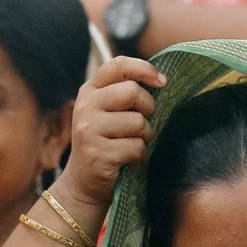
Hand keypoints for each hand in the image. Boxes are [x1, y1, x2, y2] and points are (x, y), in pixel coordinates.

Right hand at [53, 54, 165, 213]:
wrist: (84, 182)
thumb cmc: (106, 141)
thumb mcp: (107, 111)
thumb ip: (124, 93)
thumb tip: (161, 80)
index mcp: (90, 90)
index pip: (118, 65)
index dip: (144, 69)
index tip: (161, 82)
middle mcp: (85, 106)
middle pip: (132, 92)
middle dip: (148, 108)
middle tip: (143, 123)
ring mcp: (88, 130)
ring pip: (137, 122)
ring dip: (145, 136)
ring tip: (133, 143)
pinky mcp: (97, 154)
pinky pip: (136, 147)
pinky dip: (140, 155)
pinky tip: (127, 158)